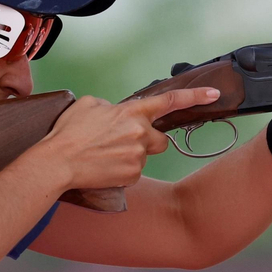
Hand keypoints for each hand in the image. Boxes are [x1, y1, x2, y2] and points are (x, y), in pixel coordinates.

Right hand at [39, 88, 219, 189]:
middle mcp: (139, 133)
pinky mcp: (132, 176)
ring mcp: (138, 156)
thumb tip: (118, 113)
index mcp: (131, 112)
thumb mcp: (88, 105)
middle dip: (148, 141)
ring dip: (132, 155)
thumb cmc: (69, 132)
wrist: (57, 162)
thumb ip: (111, 106)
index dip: (195, 97)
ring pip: (145, 156)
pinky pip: (135, 172)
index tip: (214, 95)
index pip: (170, 101)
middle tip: (124, 142)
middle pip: (161, 139)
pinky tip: (104, 167)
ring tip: (105, 154)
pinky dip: (123, 170)